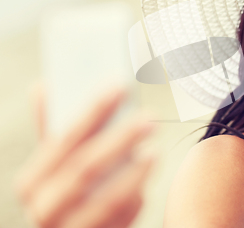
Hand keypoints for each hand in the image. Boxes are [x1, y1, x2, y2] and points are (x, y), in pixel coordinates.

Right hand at [15, 85, 155, 227]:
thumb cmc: (66, 194)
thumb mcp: (54, 167)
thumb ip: (54, 132)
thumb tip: (44, 86)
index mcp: (32, 179)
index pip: (65, 138)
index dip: (93, 111)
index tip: (120, 86)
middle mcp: (44, 206)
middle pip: (86, 167)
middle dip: (119, 140)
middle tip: (149, 118)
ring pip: (106, 199)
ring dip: (134, 173)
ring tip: (154, 151)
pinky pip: (119, 219)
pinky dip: (135, 201)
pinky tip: (147, 187)